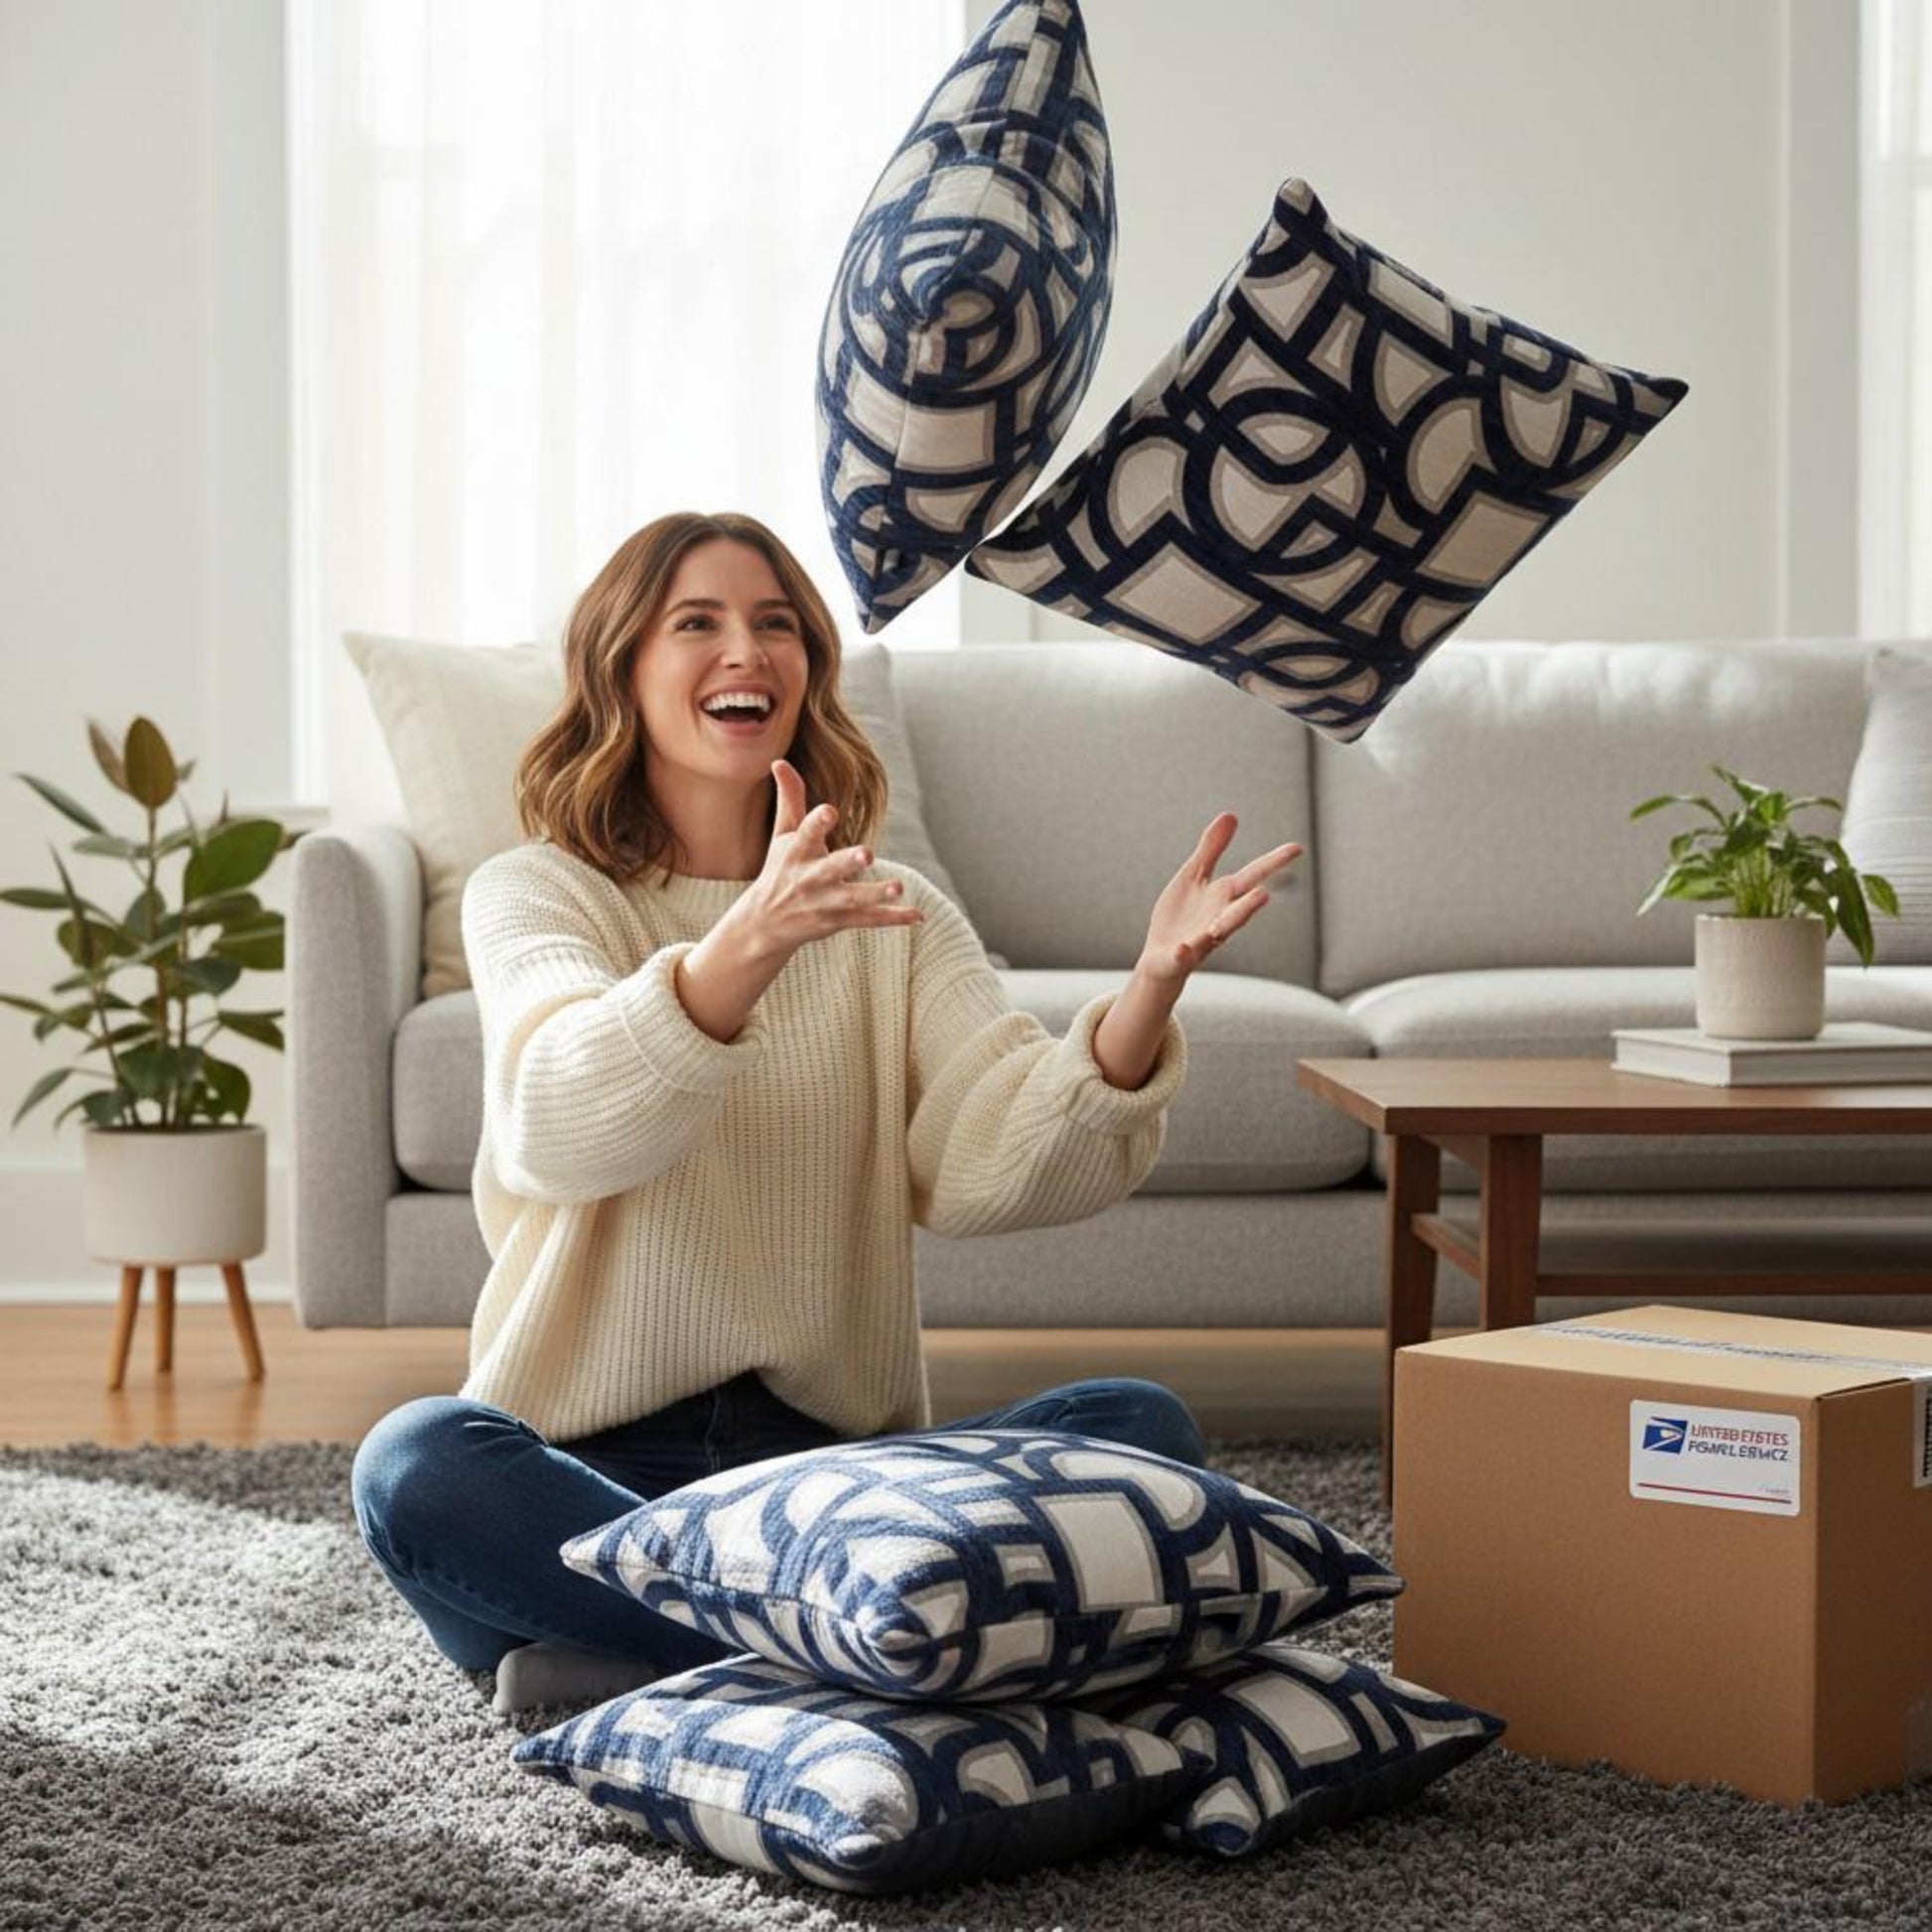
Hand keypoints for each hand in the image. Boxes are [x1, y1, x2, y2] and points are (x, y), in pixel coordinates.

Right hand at [729, 759, 924, 965]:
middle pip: (829, 869)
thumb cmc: (779, 869)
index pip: (806, 834)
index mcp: (797, 852)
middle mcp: (809, 878)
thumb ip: (790, 799)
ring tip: (899, 886)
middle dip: (847, 862)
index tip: (830, 811)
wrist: (764, 924)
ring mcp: (824, 902)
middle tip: (867, 853)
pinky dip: (893, 918)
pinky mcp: (837, 921)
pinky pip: (868, 919)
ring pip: (852, 899)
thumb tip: (780, 760)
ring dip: (875, 894)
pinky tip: (918, 914)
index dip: (818, 823)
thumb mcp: (782, 835)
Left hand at [1136, 814, 1301, 986]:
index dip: (1274, 862)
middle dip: (1251, 903)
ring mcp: (1200, 940)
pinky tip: (1182, 948)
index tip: (1296, 848)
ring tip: (1230, 920)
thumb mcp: (1194, 875)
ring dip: (1227, 926)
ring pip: (1218, 933)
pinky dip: (1183, 953)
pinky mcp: (1178, 958)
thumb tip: (1231, 815)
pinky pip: (1182, 956)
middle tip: (1265, 893)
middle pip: (1240, 908)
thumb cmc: (1182, 916)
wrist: (1162, 959)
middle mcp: (1219, 918)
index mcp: (1223, 896)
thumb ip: (1211, 849)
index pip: (1252, 876)